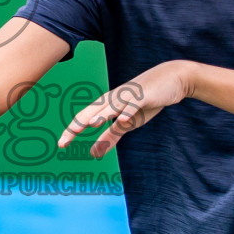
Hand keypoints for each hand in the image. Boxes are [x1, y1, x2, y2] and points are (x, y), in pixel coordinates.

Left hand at [58, 60, 193, 158]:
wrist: (172, 79)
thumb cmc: (146, 102)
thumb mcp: (127, 123)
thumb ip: (110, 137)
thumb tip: (93, 153)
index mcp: (108, 105)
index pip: (86, 117)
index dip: (72, 130)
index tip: (61, 145)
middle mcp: (114, 99)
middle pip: (93, 111)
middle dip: (79, 124)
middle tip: (66, 139)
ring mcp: (129, 96)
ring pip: (112, 106)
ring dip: (102, 114)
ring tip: (91, 124)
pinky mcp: (145, 96)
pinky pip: (135, 104)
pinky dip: (129, 111)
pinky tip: (124, 119)